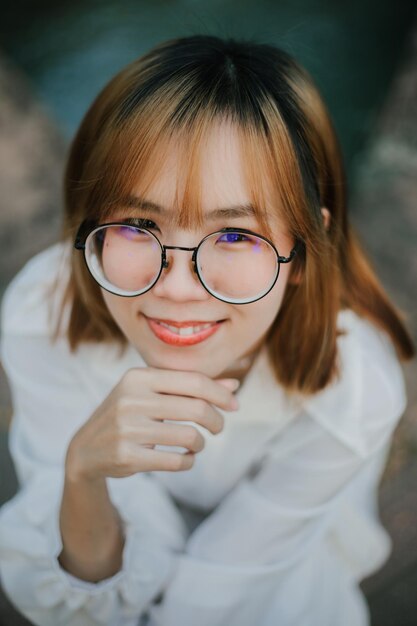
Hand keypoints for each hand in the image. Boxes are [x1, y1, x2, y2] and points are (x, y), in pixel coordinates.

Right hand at [65, 368, 239, 481]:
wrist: (86, 449)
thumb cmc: (129, 414)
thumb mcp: (153, 394)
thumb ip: (191, 388)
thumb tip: (233, 386)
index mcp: (138, 377)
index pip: (194, 381)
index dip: (220, 394)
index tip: (235, 405)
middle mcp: (131, 399)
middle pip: (197, 409)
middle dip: (216, 420)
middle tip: (218, 427)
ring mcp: (127, 429)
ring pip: (190, 437)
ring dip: (201, 443)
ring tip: (196, 443)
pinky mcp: (128, 457)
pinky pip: (177, 462)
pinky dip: (189, 462)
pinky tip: (185, 458)